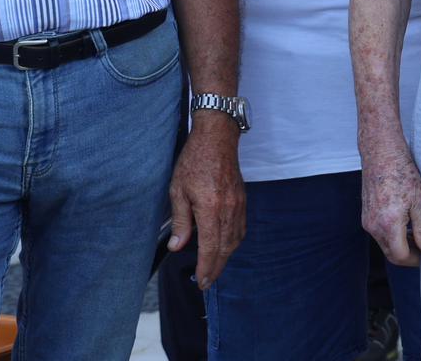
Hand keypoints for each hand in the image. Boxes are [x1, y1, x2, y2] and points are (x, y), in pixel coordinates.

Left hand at [167, 118, 245, 287]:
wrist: (217, 139)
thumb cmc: (194, 161)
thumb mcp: (178, 190)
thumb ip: (180, 220)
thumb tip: (178, 246)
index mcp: (210, 208)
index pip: (209, 247)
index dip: (205, 268)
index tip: (202, 281)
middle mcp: (228, 210)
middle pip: (225, 248)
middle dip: (216, 268)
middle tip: (207, 282)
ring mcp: (238, 205)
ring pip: (235, 240)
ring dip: (225, 257)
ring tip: (214, 267)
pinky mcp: (242, 200)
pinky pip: (240, 228)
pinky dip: (234, 242)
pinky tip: (226, 246)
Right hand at [360, 134, 420, 266]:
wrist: (381, 153)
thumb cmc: (402, 173)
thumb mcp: (420, 201)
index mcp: (388, 225)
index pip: (401, 257)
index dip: (417, 260)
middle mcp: (374, 226)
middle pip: (392, 255)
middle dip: (410, 255)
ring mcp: (367, 221)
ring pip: (385, 245)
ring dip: (401, 245)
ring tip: (419, 236)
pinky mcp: (366, 215)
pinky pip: (380, 233)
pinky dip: (393, 235)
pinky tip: (406, 224)